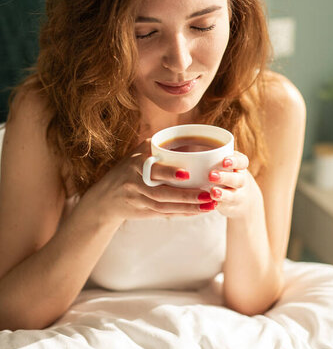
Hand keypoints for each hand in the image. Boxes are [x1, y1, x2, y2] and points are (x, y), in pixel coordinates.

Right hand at [81, 139, 216, 224]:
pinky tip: (198, 211)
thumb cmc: (128, 169)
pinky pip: (164, 214)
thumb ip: (157, 145)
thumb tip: (187, 134)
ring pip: (164, 207)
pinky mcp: (143, 212)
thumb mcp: (137, 153)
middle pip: (160, 193)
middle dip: (185, 195)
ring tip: (209, 205)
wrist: (105, 197)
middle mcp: (135, 183)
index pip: (152, 169)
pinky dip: (182, 213)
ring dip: (188, 207)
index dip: (168, 173)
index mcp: (136, 164)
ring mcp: (138, 200)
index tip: (187, 174)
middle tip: (207, 194)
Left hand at [207, 151, 259, 218]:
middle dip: (225, 177)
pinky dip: (218, 206)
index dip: (234, 161)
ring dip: (223, 194)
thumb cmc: (224, 173)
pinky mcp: (231, 207)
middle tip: (211, 175)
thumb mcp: (222, 162)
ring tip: (212, 192)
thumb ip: (208, 154)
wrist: (243, 199)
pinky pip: (226, 207)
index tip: (223, 161)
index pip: (241, 161)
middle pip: (238, 179)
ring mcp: (238, 195)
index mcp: (238, 166)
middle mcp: (240, 180)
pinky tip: (208, 205)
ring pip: (234, 194)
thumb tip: (174, 143)